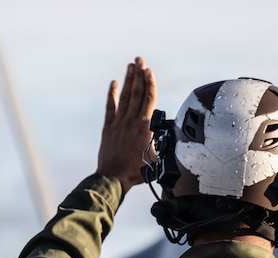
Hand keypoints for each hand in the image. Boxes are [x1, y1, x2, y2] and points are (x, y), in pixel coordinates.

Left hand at [96, 57, 156, 193]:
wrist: (114, 178)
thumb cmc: (137, 172)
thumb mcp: (156, 158)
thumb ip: (161, 144)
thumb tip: (169, 139)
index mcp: (145, 128)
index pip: (149, 100)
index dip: (149, 84)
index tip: (149, 71)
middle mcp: (131, 121)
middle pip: (137, 93)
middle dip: (139, 75)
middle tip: (140, 59)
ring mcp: (119, 123)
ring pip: (125, 97)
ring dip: (128, 80)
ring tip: (131, 65)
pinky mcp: (109, 127)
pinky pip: (111, 107)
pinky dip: (112, 94)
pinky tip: (114, 83)